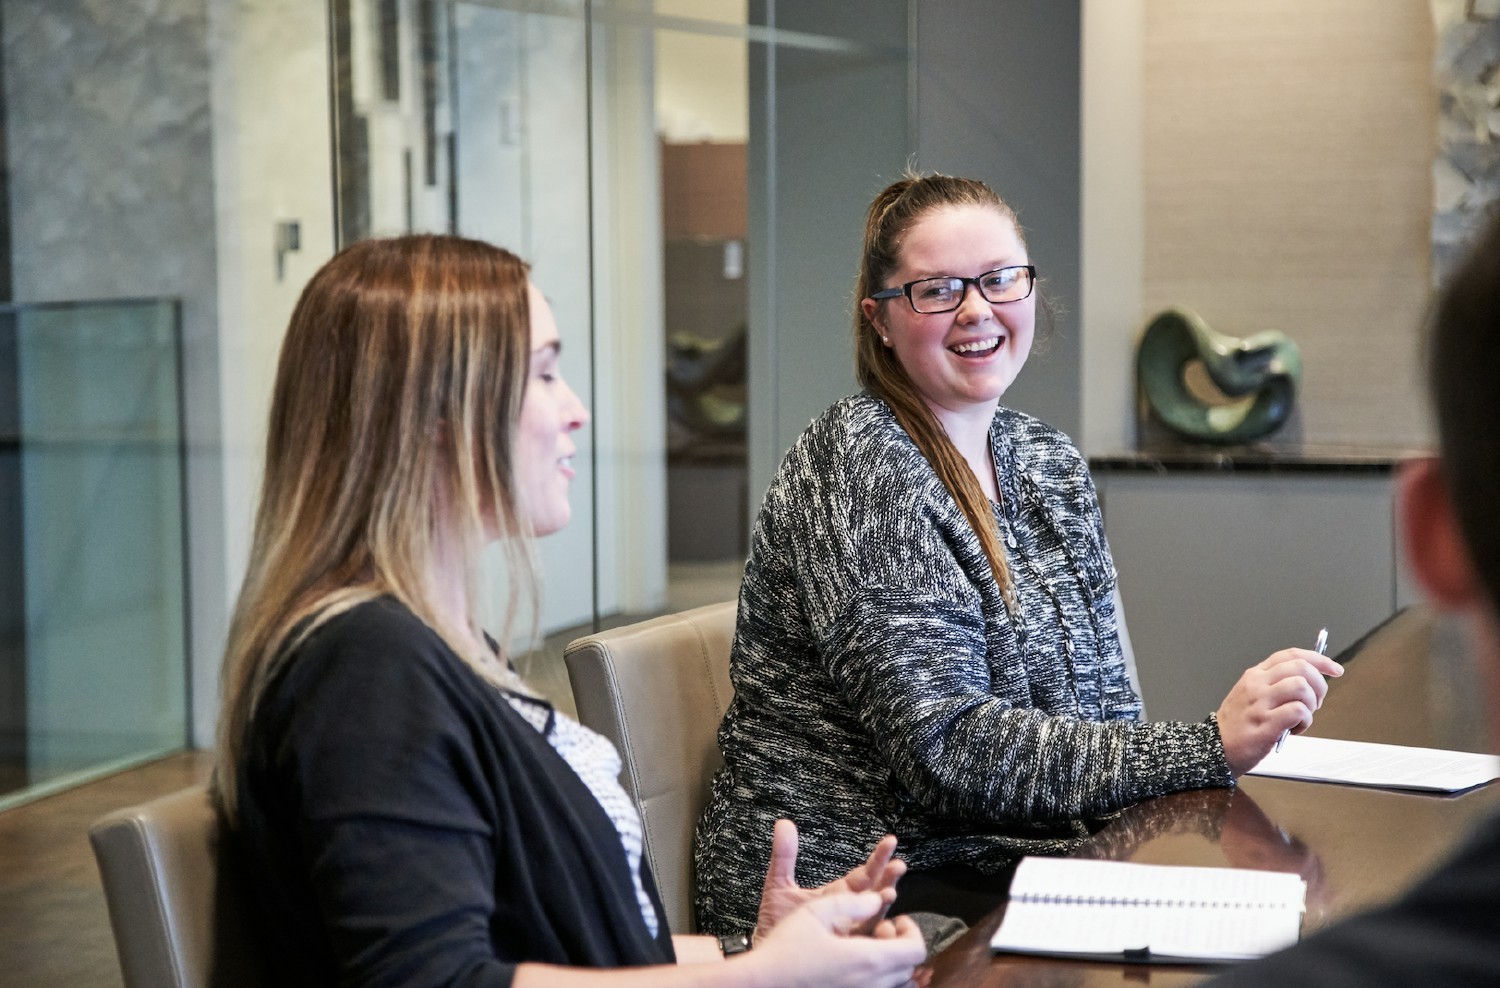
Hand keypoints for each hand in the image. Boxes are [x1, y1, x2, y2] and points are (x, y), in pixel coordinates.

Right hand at [746, 892, 926, 987]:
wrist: (763, 985)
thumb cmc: (786, 950)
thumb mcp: (816, 912)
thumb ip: (852, 902)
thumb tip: (877, 900)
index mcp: (868, 960)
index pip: (915, 950)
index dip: (912, 930)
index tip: (897, 919)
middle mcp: (871, 985)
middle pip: (909, 969)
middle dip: (900, 945)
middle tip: (880, 931)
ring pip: (896, 985)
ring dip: (892, 966)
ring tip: (869, 951)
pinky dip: (879, 981)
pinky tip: (856, 969)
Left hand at [754, 819, 906, 944]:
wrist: (766, 953)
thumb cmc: (774, 924)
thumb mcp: (779, 885)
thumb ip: (784, 856)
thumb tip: (783, 825)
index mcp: (837, 894)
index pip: (864, 873)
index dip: (878, 857)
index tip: (890, 841)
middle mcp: (847, 912)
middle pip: (875, 891)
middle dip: (888, 877)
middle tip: (898, 865)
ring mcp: (848, 930)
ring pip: (874, 914)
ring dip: (883, 902)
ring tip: (890, 891)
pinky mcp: (843, 949)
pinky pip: (864, 938)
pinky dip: (874, 928)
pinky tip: (878, 921)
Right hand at [1216, 647, 1342, 774]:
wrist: (1216, 747)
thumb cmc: (1238, 723)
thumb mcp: (1250, 693)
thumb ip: (1275, 684)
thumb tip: (1311, 680)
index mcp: (1255, 675)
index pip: (1291, 655)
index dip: (1318, 659)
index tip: (1334, 669)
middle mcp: (1257, 685)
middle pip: (1301, 668)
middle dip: (1319, 684)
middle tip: (1316, 701)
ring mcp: (1260, 704)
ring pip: (1301, 687)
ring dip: (1311, 703)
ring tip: (1302, 717)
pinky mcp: (1265, 724)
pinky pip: (1298, 712)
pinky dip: (1305, 721)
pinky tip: (1294, 729)